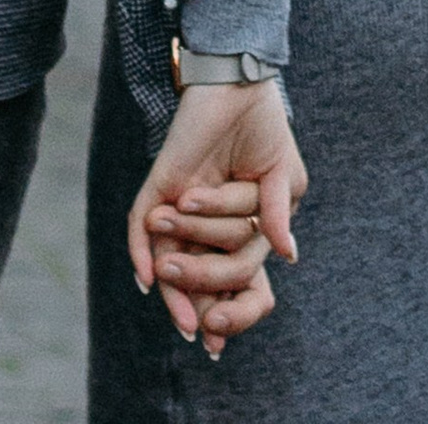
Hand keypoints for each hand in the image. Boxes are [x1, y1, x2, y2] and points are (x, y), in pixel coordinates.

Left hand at [130, 83, 304, 356]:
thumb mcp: (282, 175)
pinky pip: (140, 224)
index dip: (234, 317)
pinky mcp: (162, 183)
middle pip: (210, 275)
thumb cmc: (264, 129)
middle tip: (204, 316)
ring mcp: (183, 208)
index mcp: (245, 233)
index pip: (242, 287)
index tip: (218, 346)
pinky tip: (145, 277)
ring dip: (179, 270)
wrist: (238, 81)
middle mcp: (210, 228)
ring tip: (176, 260)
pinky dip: (139, 250)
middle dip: (206, 288)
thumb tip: (289, 257)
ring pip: (175, 254)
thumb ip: (277, 213)